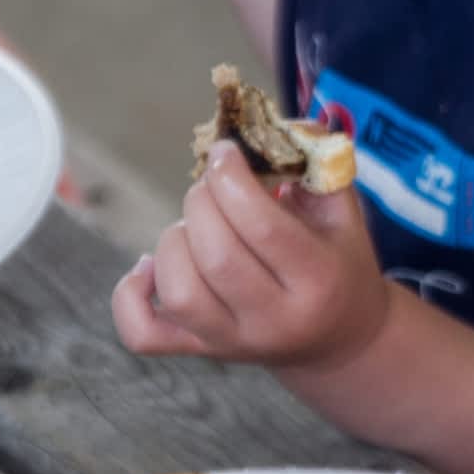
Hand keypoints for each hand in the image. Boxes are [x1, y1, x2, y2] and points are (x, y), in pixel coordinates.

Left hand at [112, 142, 391, 367]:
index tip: (225, 153)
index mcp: (318, 281)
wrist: (340, 339)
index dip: (232, 179)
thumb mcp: (343, 212)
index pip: (261, 228)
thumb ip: (316, 161)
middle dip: (202, 202)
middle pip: (216, 256)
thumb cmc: (338, 263)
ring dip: (174, 240)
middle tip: (211, 186)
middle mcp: (275, 321)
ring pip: (178, 291)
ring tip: (196, 227)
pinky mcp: (202, 350)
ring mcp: (234, 342)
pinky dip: (130, 296)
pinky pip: (142, 334)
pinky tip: (148, 267)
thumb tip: (276, 123)